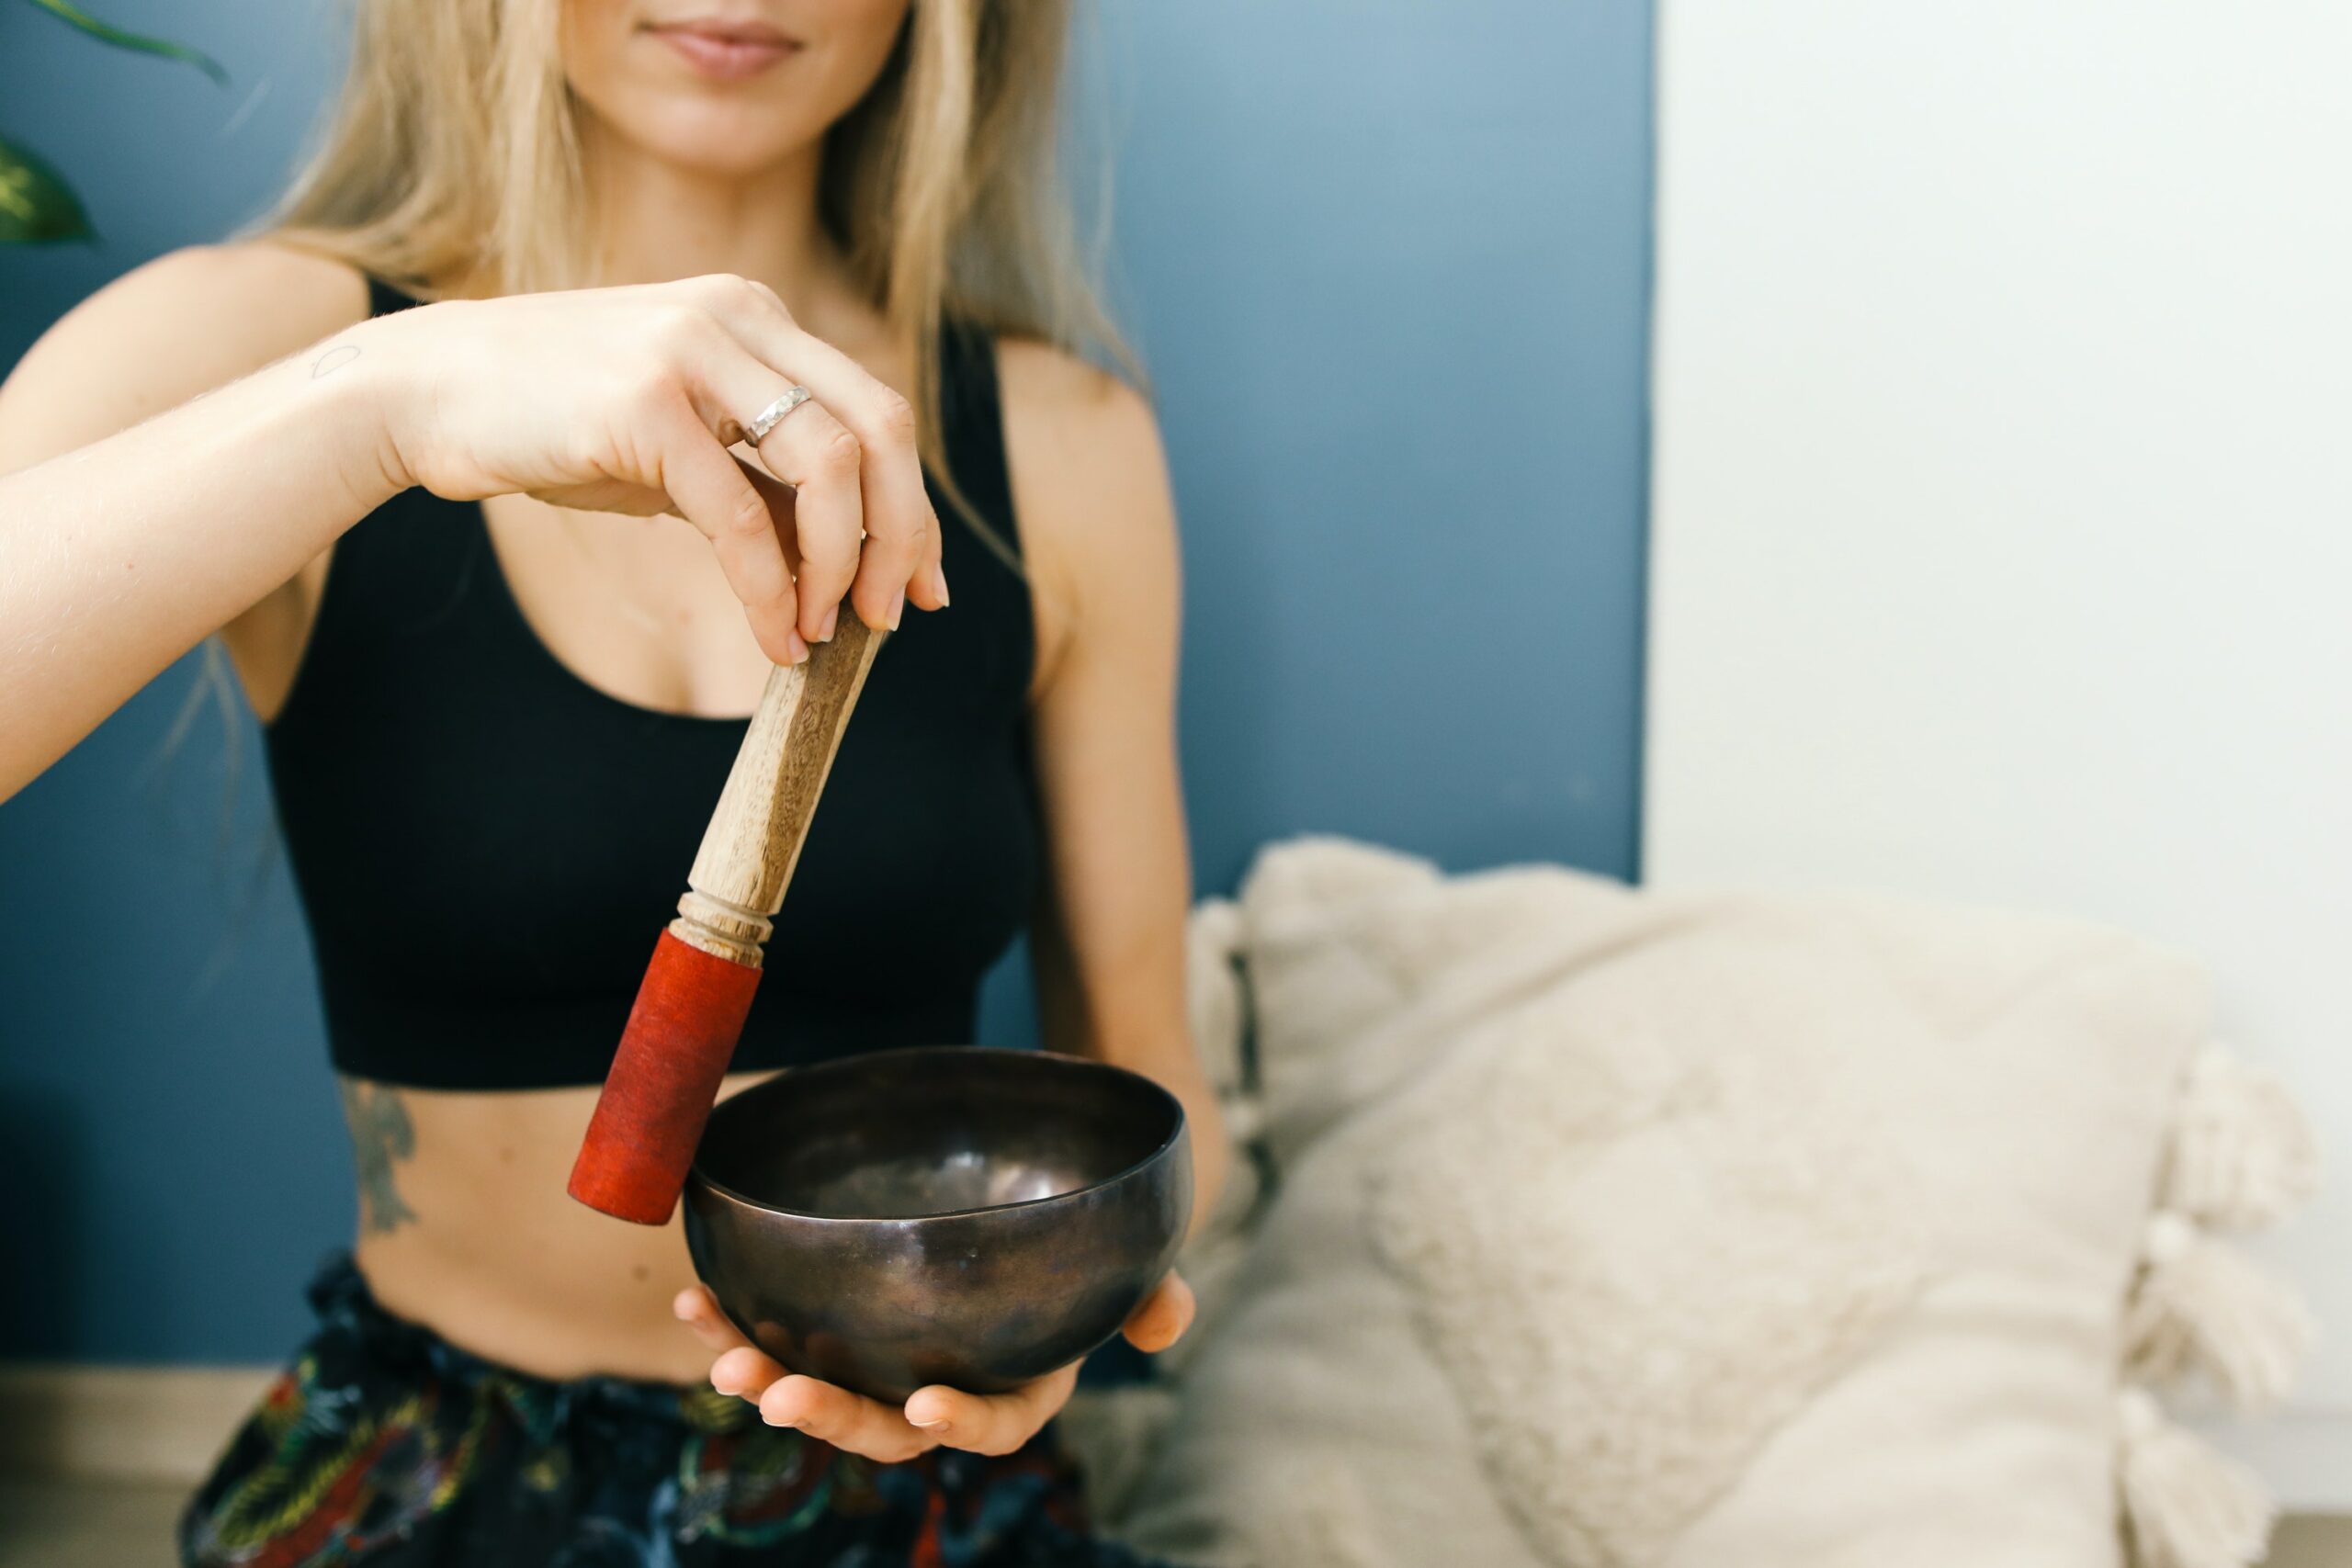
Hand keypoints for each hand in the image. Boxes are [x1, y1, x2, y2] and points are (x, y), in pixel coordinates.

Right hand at [352, 273, 946, 664]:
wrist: (427, 390)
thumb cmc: (558, 423)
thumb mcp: (682, 447)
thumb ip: (764, 483)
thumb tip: (844, 563)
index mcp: (756, 316)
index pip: (877, 410)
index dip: (915, 506)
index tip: (924, 584)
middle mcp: (738, 317)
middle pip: (880, 430)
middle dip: (901, 535)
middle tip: (892, 618)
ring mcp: (692, 351)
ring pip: (830, 467)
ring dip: (843, 566)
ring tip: (824, 632)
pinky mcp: (644, 405)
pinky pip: (741, 516)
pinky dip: (771, 590)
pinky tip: (776, 638)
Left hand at [673, 1273, 1195, 1463]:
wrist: (1029, 1205)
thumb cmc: (1081, 1249)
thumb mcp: (1130, 1267)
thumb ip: (1151, 1293)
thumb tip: (1169, 1323)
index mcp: (1016, 1387)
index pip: (993, 1424)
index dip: (961, 1420)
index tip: (926, 1401)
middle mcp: (942, 1388)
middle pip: (885, 1424)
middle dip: (828, 1414)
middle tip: (776, 1396)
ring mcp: (883, 1364)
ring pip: (822, 1391)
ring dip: (768, 1380)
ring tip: (722, 1358)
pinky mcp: (838, 1330)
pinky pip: (781, 1336)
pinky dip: (733, 1320)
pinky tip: (693, 1300)